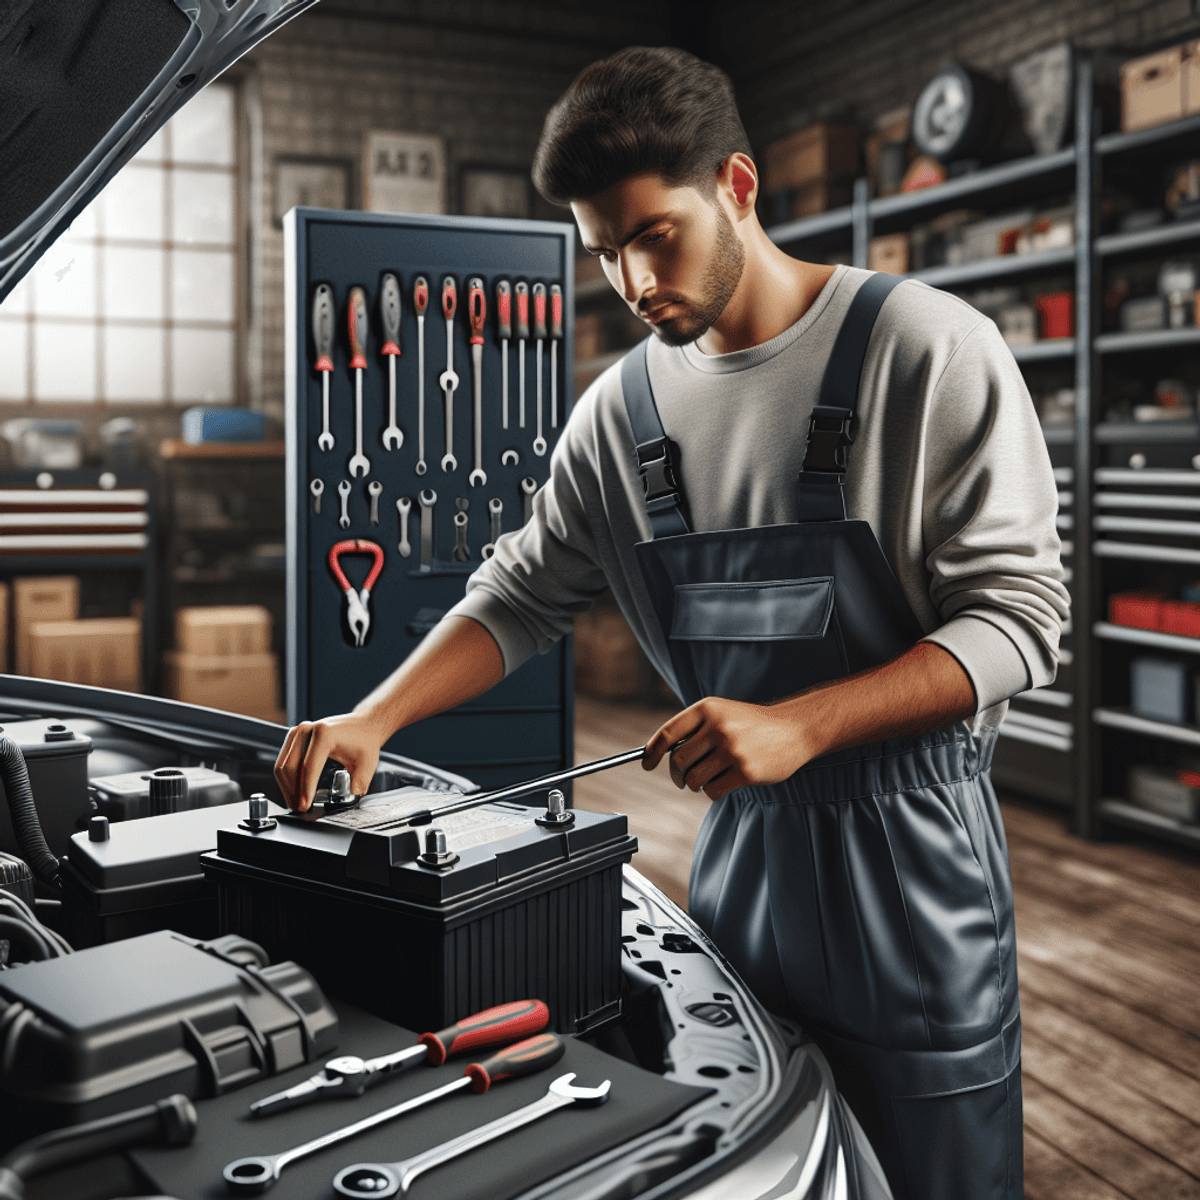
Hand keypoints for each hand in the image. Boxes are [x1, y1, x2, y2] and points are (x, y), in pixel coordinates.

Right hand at [274, 711, 387, 811]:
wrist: (364, 724)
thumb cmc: (366, 741)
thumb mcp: (368, 763)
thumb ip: (360, 782)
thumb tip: (352, 796)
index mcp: (325, 734)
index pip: (309, 767)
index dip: (305, 790)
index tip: (305, 806)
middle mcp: (308, 729)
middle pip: (291, 767)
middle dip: (293, 792)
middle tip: (299, 809)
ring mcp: (299, 731)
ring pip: (283, 765)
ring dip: (286, 787)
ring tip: (295, 803)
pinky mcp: (295, 735)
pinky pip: (284, 760)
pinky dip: (286, 778)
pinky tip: (293, 791)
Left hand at [642, 696, 814, 802]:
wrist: (795, 729)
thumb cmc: (752, 724)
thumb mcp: (722, 714)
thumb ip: (694, 729)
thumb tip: (658, 754)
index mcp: (707, 709)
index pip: (668, 733)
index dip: (652, 751)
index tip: (647, 764)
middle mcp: (718, 727)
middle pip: (678, 761)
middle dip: (677, 774)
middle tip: (683, 779)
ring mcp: (732, 750)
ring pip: (694, 779)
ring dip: (696, 784)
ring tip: (708, 778)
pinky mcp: (745, 771)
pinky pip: (712, 791)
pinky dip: (712, 792)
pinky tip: (724, 783)